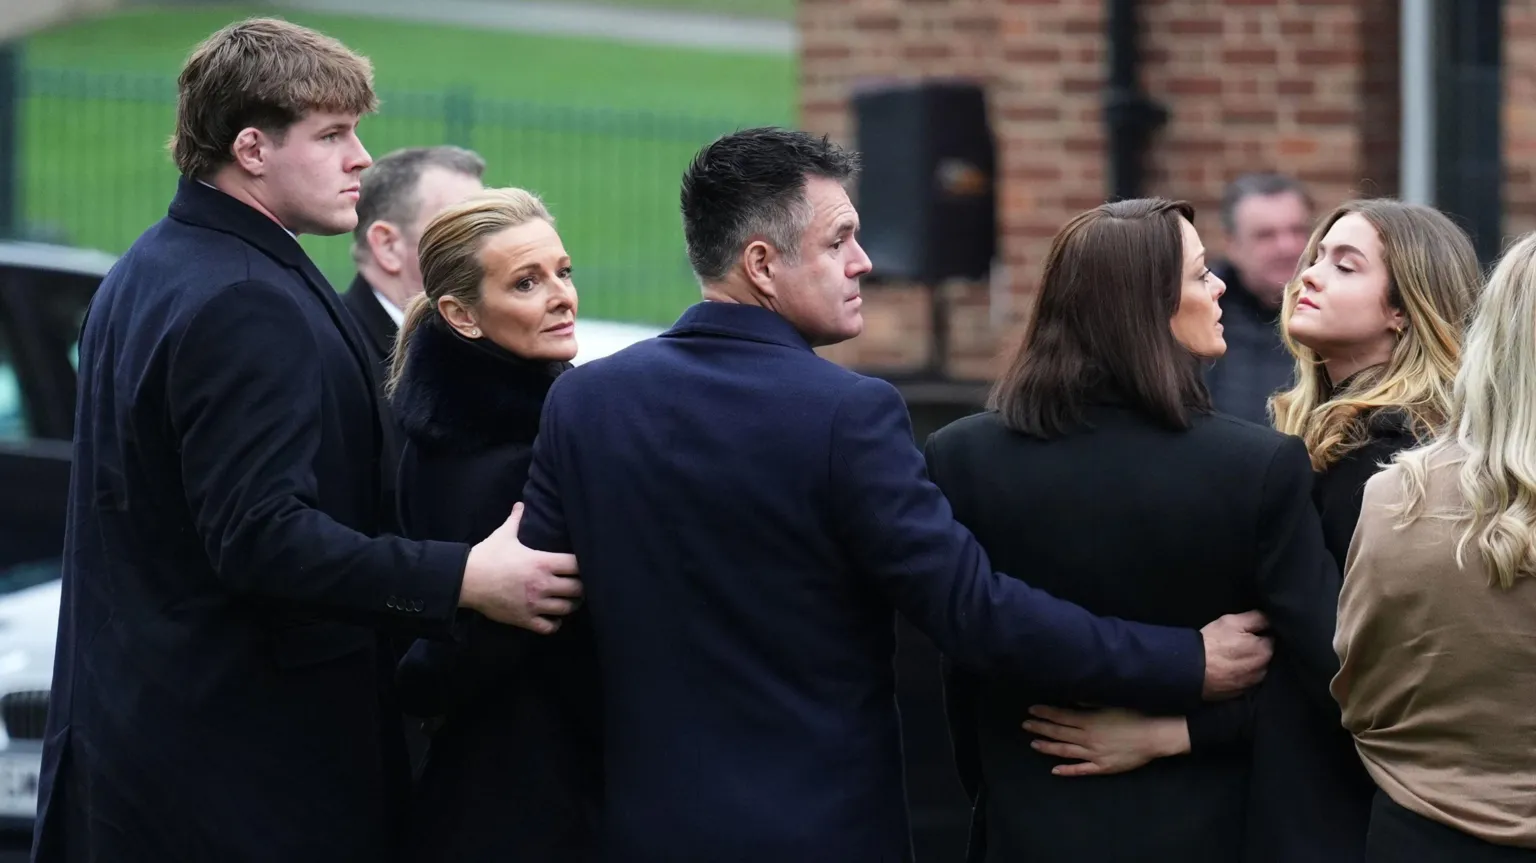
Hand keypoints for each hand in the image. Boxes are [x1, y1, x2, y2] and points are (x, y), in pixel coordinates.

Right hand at [459, 503, 581, 634]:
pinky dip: (554, 624)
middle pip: (578, 589)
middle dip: (581, 587)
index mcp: (542, 562)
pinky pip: (549, 627)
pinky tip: (553, 617)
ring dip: (570, 604)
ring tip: (569, 600)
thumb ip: (516, 519)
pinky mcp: (525, 619)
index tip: (581, 564)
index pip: (576, 565)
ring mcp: (534, 604)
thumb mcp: (503, 535)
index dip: (583, 565)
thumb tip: (520, 504)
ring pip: (566, 609)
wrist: (465, 580)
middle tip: (578, 584)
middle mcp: (542, 584)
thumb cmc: (487, 556)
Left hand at [1023, 705, 1189, 776]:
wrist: (1154, 737)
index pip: (1061, 716)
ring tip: (1034, 744)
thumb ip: (1090, 705)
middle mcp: (1087, 738)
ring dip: (1048, 747)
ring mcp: (1093, 755)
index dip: (1045, 713)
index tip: (1031, 710)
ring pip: (1065, 751)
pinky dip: (1067, 770)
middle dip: (1041, 728)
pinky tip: (1054, 770)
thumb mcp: (1110, 705)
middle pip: (1059, 733)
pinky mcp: (1102, 768)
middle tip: (1025, 725)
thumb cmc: (1134, 716)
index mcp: (1089, 721)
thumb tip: (1073, 702)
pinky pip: (1081, 770)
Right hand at [1200, 610, 1271, 699]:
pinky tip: (1228, 670)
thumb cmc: (1213, 642)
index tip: (1247, 631)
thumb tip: (1270, 620)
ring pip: (1255, 669)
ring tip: (1232, 658)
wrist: (1191, 669)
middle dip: (1256, 649)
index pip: (1271, 638)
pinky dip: (1240, 675)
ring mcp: (1251, 684)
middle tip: (1238, 643)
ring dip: (1249, 664)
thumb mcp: (1233, 621)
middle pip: (1265, 655)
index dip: (1259, 633)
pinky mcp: (1239, 693)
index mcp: (1265, 651)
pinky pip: (1244, 681)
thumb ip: (1256, 618)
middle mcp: (1263, 670)